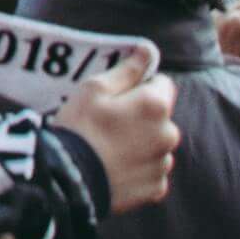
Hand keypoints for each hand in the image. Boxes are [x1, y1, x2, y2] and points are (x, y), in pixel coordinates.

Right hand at [55, 47, 180, 215]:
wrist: (70, 180)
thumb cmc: (80, 127)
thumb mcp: (95, 89)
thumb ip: (128, 69)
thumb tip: (148, 50)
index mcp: (156, 106)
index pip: (162, 84)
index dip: (140, 86)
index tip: (117, 97)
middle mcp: (169, 134)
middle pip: (160, 117)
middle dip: (141, 117)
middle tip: (108, 124)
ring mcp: (164, 164)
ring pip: (156, 144)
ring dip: (141, 143)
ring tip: (109, 149)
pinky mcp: (157, 188)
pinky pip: (151, 171)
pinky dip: (138, 169)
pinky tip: (114, 167)